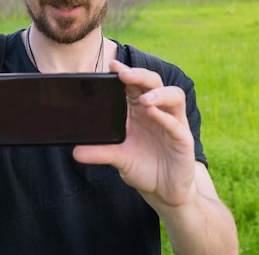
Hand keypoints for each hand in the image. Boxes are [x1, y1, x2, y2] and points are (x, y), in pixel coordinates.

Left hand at [73, 60, 196, 208]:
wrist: (164, 191)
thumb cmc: (143, 167)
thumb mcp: (118, 158)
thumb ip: (99, 152)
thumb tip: (75, 151)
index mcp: (140, 110)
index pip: (134, 84)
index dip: (125, 73)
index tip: (111, 66)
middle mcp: (158, 111)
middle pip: (154, 82)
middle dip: (140, 75)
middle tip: (124, 74)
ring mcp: (173, 123)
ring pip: (174, 96)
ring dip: (158, 93)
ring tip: (144, 99)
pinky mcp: (183, 140)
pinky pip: (176, 124)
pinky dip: (165, 117)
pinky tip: (153, 114)